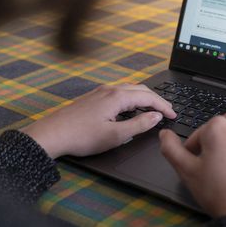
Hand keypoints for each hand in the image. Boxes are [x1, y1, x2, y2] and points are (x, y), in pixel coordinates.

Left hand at [21, 84, 175, 158]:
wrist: (51, 135)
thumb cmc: (81, 137)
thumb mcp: (115, 136)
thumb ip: (139, 125)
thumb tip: (155, 117)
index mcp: (117, 96)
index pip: (149, 96)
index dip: (164, 106)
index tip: (173, 115)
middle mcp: (109, 89)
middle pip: (140, 89)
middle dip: (156, 99)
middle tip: (167, 111)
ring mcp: (99, 92)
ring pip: (129, 89)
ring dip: (144, 97)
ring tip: (153, 110)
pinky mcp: (92, 97)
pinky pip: (119, 92)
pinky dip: (132, 98)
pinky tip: (131, 109)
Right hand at [159, 113, 225, 216]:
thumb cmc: (221, 192)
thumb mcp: (187, 171)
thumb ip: (171, 149)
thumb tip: (164, 135)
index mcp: (217, 127)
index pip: (196, 135)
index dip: (192, 153)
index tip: (196, 168)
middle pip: (218, 132)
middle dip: (212, 145)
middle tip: (210, 168)